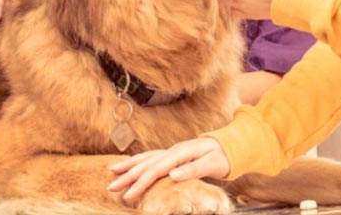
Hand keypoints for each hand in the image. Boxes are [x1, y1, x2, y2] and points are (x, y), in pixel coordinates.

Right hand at [106, 138, 229, 204]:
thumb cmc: (222, 157)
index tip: (129, 195)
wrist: (230, 145)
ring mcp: (171, 151)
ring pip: (145, 159)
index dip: (141, 182)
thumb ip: (193, 169)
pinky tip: (129, 166)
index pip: (156, 169)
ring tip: (112, 172)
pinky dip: (138, 162)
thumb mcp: (212, 164)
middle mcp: (172, 151)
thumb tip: (172, 174)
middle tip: (111, 188)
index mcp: (180, 153)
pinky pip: (151, 158)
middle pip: (146, 164)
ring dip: (128, 167)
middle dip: (127, 176)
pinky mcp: (172, 155)